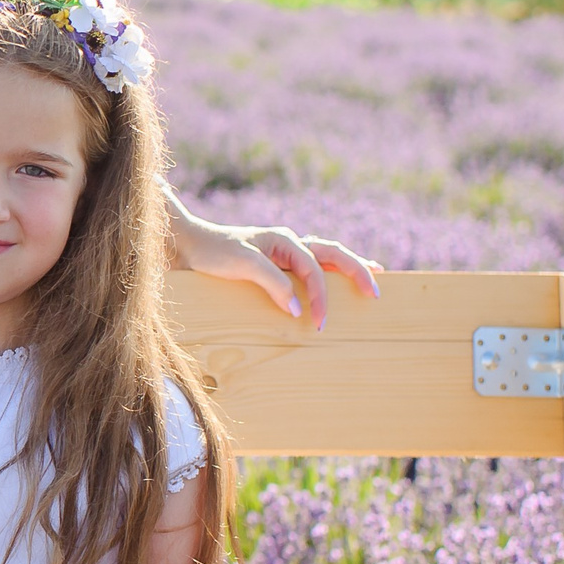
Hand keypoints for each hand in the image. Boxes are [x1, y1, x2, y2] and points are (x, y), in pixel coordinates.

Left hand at [168, 208, 381, 330]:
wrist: (187, 246)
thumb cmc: (213, 253)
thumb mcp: (242, 265)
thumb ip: (272, 283)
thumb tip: (297, 310)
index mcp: (284, 240)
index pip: (314, 269)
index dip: (320, 296)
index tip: (317, 322)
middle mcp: (289, 244)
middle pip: (333, 254)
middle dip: (356, 271)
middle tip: (376, 292)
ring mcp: (284, 253)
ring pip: (327, 256)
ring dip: (350, 266)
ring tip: (374, 275)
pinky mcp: (275, 265)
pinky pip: (312, 267)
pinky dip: (329, 273)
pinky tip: (337, 281)